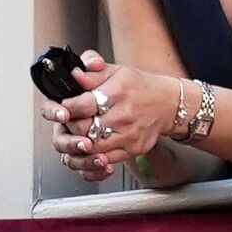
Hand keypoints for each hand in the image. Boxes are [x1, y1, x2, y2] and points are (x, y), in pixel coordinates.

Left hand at [41, 51, 177, 176]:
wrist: (169, 104)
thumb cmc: (140, 87)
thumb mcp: (117, 70)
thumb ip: (92, 71)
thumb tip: (76, 75)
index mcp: (117, 92)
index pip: (83, 105)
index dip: (66, 108)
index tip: (62, 108)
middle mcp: (124, 115)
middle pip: (84, 129)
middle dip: (70, 127)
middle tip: (68, 122)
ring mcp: (128, 135)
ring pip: (92, 148)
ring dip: (78, 144)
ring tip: (76, 135)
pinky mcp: (132, 149)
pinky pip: (105, 161)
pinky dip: (91, 158)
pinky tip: (88, 148)